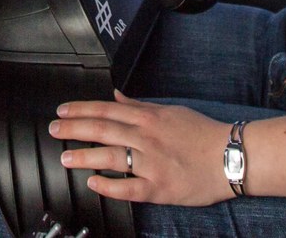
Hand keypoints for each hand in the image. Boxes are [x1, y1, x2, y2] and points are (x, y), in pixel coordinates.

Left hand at [48, 91, 233, 206]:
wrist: (231, 156)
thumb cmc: (203, 133)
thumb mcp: (171, 111)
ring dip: (85, 157)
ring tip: (66, 158)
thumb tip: (116, 96)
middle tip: (54, 130)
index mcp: (149, 118)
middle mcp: (147, 138)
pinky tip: (94, 183)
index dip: (81, 110)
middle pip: (103, 130)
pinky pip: (129, 188)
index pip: (107, 111)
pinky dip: (109, 186)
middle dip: (74, 129)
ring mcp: (152, 164)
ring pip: (111, 157)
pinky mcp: (159, 188)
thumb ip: (140, 105)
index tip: (62, 111)